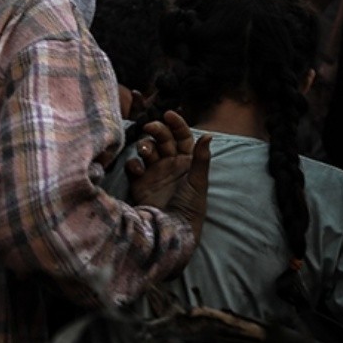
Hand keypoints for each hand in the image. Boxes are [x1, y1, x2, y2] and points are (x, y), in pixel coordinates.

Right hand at [126, 111, 212, 240]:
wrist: (171, 229)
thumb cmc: (190, 206)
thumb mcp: (198, 182)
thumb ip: (201, 158)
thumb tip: (208, 135)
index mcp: (187, 161)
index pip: (182, 136)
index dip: (176, 124)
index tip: (169, 114)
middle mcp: (170, 164)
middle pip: (163, 139)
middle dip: (156, 130)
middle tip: (150, 127)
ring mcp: (154, 172)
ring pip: (148, 149)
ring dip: (145, 145)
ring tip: (144, 151)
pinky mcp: (139, 181)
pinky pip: (134, 165)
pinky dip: (134, 164)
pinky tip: (138, 170)